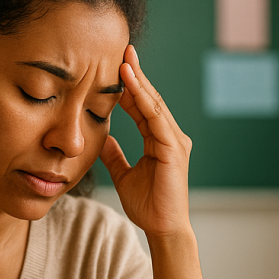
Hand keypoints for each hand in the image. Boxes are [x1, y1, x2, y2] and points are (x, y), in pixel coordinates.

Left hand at [100, 45, 193, 238]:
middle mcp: (170, 136)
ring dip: (138, 81)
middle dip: (136, 75)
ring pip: (154, 103)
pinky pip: (156, 117)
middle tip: (123, 50)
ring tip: (125, 59)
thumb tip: (103, 139)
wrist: (162, 228)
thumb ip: (115, 155)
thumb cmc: (147, 205)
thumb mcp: (123, 174)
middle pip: (150, 98)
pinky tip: (131, 83)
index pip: (142, 106)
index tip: (114, 67)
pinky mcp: (174, 148)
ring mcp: (175, 140)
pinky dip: (143, 99)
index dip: (129, 87)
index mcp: (159, 140)